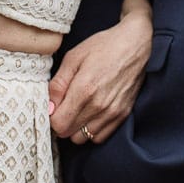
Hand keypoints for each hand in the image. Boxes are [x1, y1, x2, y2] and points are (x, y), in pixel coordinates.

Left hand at [48, 0, 151, 143]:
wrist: (134, 44)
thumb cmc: (103, 47)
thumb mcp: (73, 57)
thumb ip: (58, 84)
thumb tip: (49, 107)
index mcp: (84, 90)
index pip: (58, 124)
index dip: (52, 116)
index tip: (54, 106)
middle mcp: (99, 106)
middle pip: (68, 134)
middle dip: (62, 122)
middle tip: (65, 106)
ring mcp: (112, 113)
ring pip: (83, 138)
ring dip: (76, 128)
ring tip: (78, 109)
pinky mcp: (122, 115)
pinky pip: (100, 137)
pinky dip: (92, 130)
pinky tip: (91, 113)